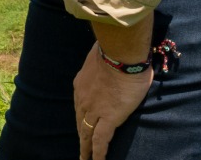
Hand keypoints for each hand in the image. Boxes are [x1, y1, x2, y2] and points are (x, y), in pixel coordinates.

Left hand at [74, 43, 152, 159]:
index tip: (82, 123)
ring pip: (87, 134)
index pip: (80, 105)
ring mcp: (94, 110)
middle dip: (80, 135)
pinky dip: (98, 152)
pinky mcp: (109, 118)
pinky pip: (101, 140)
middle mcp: (84, 99)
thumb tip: (105, 56)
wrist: (120, 56)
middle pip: (80, 122)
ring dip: (86, 148)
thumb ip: (100, 61)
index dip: (81, 116)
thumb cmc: (115, 52)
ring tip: (85, 159)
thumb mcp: (100, 56)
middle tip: (80, 148)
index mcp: (81, 85)